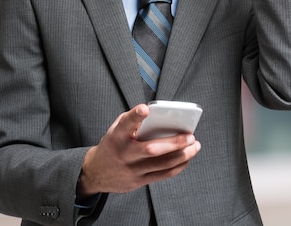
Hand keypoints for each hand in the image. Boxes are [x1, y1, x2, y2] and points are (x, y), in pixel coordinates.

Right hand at [76, 104, 200, 198]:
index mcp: (116, 137)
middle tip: (191, 136)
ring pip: (161, 164)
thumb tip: (161, 117)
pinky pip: (162, 175)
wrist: (95, 172)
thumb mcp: (116, 129)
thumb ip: (134, 121)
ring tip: (195, 146)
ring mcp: (131, 170)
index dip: (135, 116)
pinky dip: (178, 166)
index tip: (145, 109)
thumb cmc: (112, 144)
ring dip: (182, 155)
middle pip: (151, 149)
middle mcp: (124, 154)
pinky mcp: (138, 182)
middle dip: (174, 143)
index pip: (125, 124)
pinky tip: (186, 158)